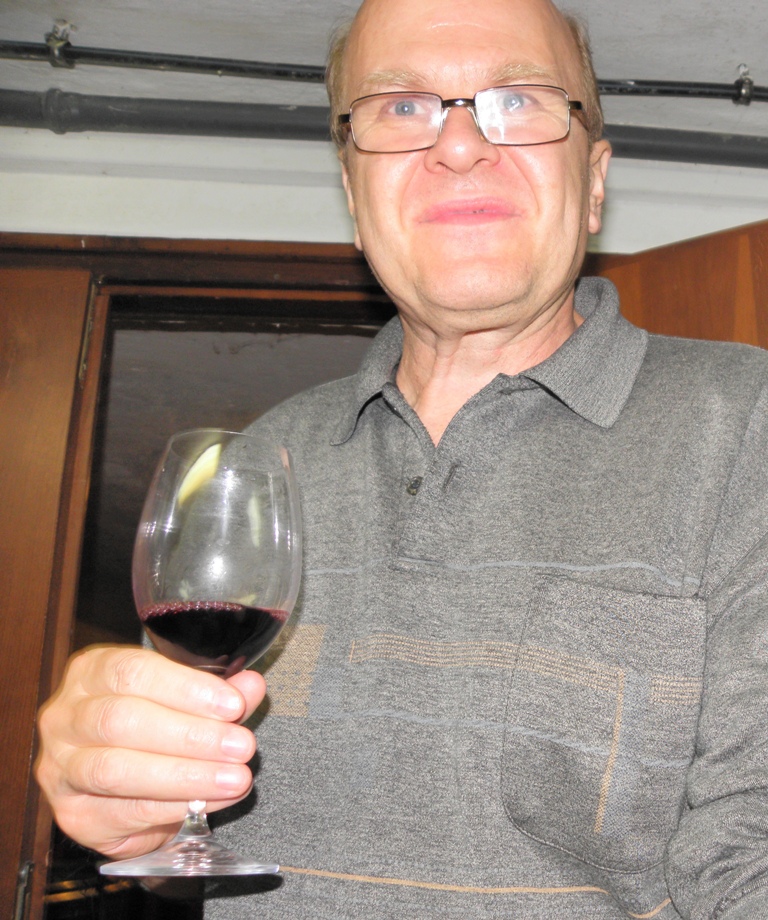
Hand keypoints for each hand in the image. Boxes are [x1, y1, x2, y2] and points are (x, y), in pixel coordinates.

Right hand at [35, 645, 264, 858]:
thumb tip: (250, 685)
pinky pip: (125, 811)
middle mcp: (66, 716)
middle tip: (241, 746)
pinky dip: (176, 806)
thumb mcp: (188, 701)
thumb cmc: (153, 727)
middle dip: (190, 735)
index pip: (132, 672)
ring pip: (117, 770)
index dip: (185, 688)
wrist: (121, 789)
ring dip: (185, 775)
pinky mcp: (73, 815)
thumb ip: (218, 694)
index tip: (232, 705)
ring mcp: (61, 768)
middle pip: (122, 720)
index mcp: (92, 672)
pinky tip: (213, 800)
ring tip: (235, 778)